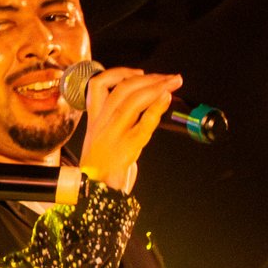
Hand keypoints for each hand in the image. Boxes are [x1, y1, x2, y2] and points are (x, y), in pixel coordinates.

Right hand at [76, 66, 180, 191]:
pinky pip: (141, 124)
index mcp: (94, 121)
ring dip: (155, 88)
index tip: (139, 73)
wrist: (94, 195)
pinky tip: (166, 100)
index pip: (98, 85)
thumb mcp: (101, 140)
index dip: (119, 73)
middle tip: (170, 77)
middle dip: (148, 78)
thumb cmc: (99, 171)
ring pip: (131, 102)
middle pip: (121, 90)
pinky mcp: (125, 150)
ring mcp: (111, 136)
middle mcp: (100, 125)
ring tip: (173, 83)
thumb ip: (115, 121)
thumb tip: (142, 104)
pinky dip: (156, 109)